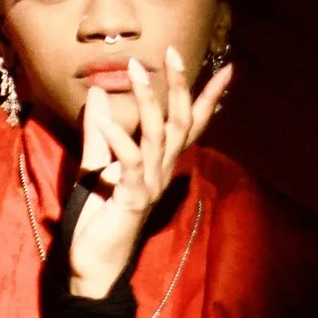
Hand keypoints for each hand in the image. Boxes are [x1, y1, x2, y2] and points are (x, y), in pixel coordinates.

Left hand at [69, 46, 230, 300]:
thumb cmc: (98, 218)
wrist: (92, 264)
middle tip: (173, 53)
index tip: (224, 68)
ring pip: (157, 134)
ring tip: (136, 69)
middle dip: (180, 86)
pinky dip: (119, 139)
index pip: (188, 124)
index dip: (206, 97)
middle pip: (179, 121)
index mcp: (159, 164)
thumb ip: (100, 133)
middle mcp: (162, 172)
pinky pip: (130, 163)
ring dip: (148, 99)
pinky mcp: (131, 198)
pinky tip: (108, 119)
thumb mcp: (97, 166)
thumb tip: (99, 94)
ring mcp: (149, 185)